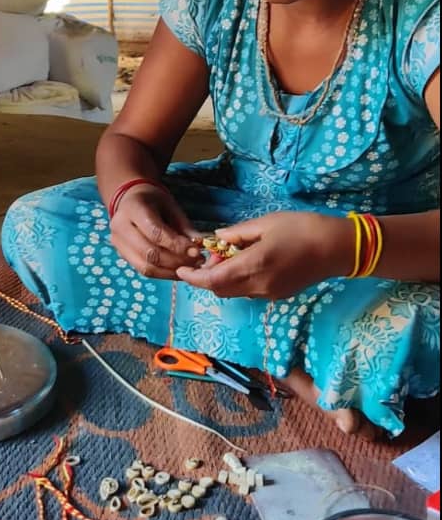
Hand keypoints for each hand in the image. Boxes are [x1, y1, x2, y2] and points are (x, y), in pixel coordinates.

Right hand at [110, 185, 202, 279]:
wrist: (130, 201)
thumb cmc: (153, 202)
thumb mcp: (171, 206)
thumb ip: (184, 226)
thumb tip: (199, 245)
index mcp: (133, 209)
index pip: (155, 233)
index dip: (177, 245)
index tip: (196, 251)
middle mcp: (120, 227)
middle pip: (149, 253)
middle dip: (176, 261)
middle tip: (196, 261)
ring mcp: (118, 243)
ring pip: (145, 267)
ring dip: (170, 271)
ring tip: (189, 268)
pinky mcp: (122, 255)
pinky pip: (143, 270)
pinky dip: (163, 273)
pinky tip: (177, 270)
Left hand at [175, 211, 351, 299]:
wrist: (338, 248)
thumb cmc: (302, 228)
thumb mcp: (265, 223)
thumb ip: (237, 235)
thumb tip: (217, 240)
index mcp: (252, 266)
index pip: (212, 281)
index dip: (192, 278)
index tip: (180, 270)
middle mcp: (258, 285)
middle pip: (219, 290)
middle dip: (207, 277)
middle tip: (211, 256)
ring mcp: (269, 293)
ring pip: (233, 293)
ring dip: (223, 280)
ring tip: (229, 257)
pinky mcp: (278, 295)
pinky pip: (248, 292)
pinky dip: (238, 282)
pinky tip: (246, 264)